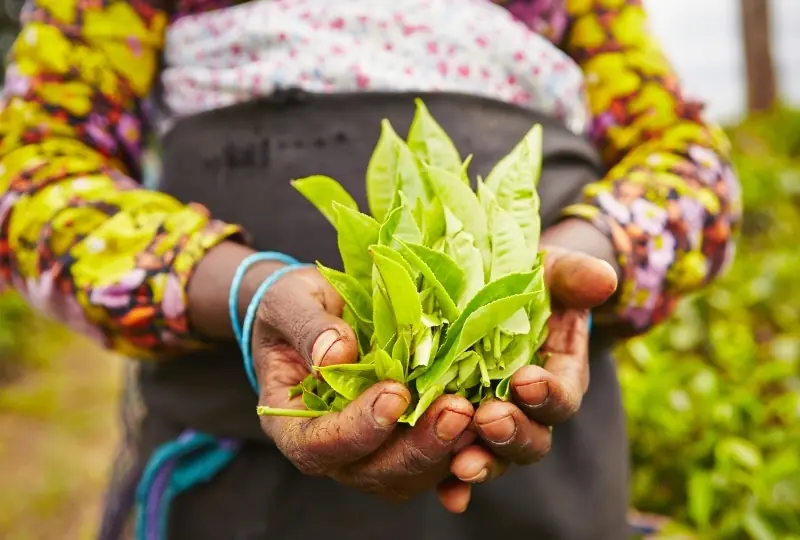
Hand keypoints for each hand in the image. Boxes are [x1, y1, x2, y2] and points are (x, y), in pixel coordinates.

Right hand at [251, 265, 485, 510]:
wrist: (315, 309)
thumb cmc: (292, 307)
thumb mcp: (288, 303)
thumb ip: (307, 328)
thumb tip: (335, 353)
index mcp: (294, 424)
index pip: (321, 446)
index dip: (358, 429)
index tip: (393, 394)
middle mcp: (335, 449)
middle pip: (374, 471)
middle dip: (418, 446)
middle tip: (456, 410)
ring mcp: (373, 449)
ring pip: (411, 473)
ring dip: (448, 451)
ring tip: (479, 414)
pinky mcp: (406, 438)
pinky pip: (436, 460)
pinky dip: (465, 454)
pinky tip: (488, 433)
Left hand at [451, 219, 618, 489]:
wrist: (485, 291)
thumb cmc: (524, 281)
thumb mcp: (549, 271)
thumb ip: (576, 277)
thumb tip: (605, 280)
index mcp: (556, 377)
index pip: (560, 397)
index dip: (547, 394)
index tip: (526, 381)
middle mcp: (527, 411)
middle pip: (530, 439)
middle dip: (512, 434)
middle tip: (490, 419)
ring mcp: (491, 424)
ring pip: (494, 456)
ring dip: (481, 463)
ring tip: (462, 464)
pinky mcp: (456, 431)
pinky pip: (454, 464)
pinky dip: (452, 485)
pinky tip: (446, 494)